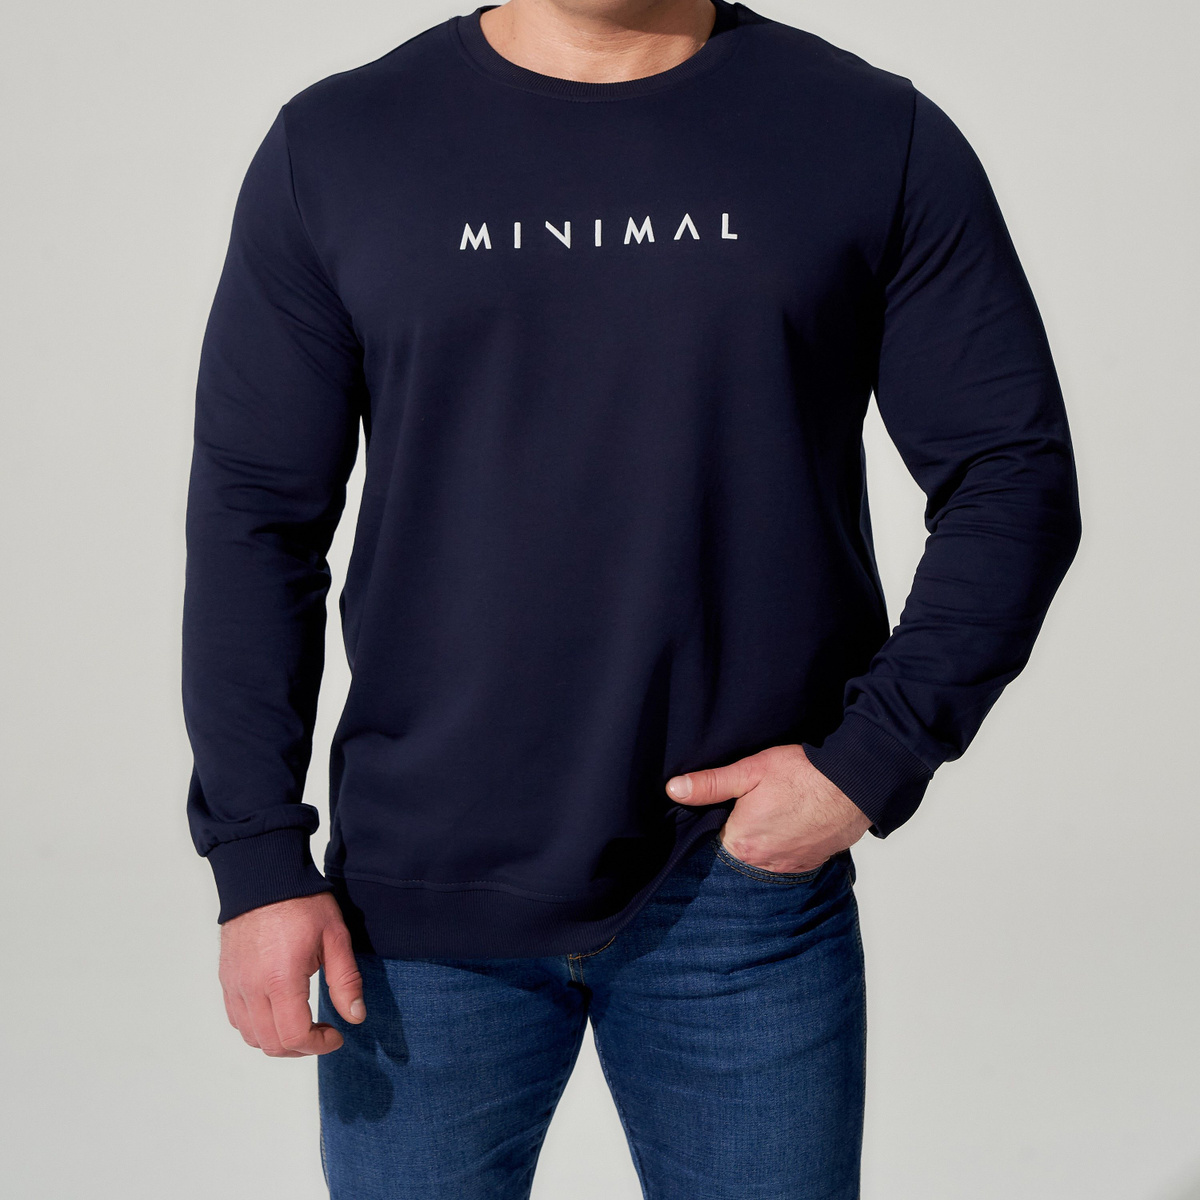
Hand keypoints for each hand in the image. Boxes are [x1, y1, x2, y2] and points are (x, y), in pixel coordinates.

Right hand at [218, 892, 364, 1057]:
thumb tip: (355, 1017)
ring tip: (302, 1023)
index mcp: (280, 979)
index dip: (320, 1045)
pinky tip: (279, 1011)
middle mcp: (251, 988)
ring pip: (251, 1036)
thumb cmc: (301, 903)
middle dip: (301, 1047)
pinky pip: (237, 1018)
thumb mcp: (335, 937)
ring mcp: (235, 985)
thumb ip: (346, 981)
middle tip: (323, 1032)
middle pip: (271, 1044)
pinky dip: (257, 1026)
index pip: (295, 1036)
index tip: (337, 1035)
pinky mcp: (227, 978)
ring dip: (278, 1040)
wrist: (263, 876)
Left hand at [666, 744, 871, 872]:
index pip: (713, 839)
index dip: (716, 821)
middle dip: (739, 831)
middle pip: (737, 850)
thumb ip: (711, 783)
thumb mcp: (750, 771)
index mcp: (740, 842)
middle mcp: (761, 863)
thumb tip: (674, 790)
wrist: (855, 785)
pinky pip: (786, 860)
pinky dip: (784, 846)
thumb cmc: (803, 774)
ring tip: (772, 815)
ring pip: (762, 857)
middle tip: (751, 808)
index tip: (722, 807)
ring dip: (763, 841)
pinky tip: (790, 825)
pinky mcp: (809, 865)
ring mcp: (787, 866)